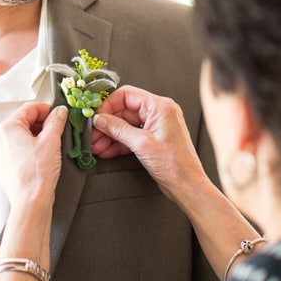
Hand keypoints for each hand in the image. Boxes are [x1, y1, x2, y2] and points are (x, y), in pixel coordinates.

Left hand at [0, 103, 67, 209]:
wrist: (30, 201)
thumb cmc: (37, 175)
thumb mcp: (52, 141)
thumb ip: (56, 121)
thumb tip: (59, 112)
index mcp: (7, 127)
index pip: (29, 109)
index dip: (46, 110)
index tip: (57, 114)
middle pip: (23, 121)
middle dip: (41, 124)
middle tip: (56, 130)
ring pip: (19, 135)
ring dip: (34, 136)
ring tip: (49, 145)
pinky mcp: (0, 165)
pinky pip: (14, 148)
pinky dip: (27, 148)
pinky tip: (39, 156)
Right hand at [92, 86, 205, 202]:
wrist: (187, 186)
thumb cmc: (175, 165)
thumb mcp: (141, 144)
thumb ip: (118, 129)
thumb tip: (100, 120)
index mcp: (160, 106)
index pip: (127, 95)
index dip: (109, 105)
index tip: (96, 116)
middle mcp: (159, 112)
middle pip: (124, 111)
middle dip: (107, 124)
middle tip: (92, 134)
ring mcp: (155, 126)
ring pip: (126, 125)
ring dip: (110, 135)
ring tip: (96, 146)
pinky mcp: (153, 139)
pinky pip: (131, 135)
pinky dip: (118, 143)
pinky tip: (106, 150)